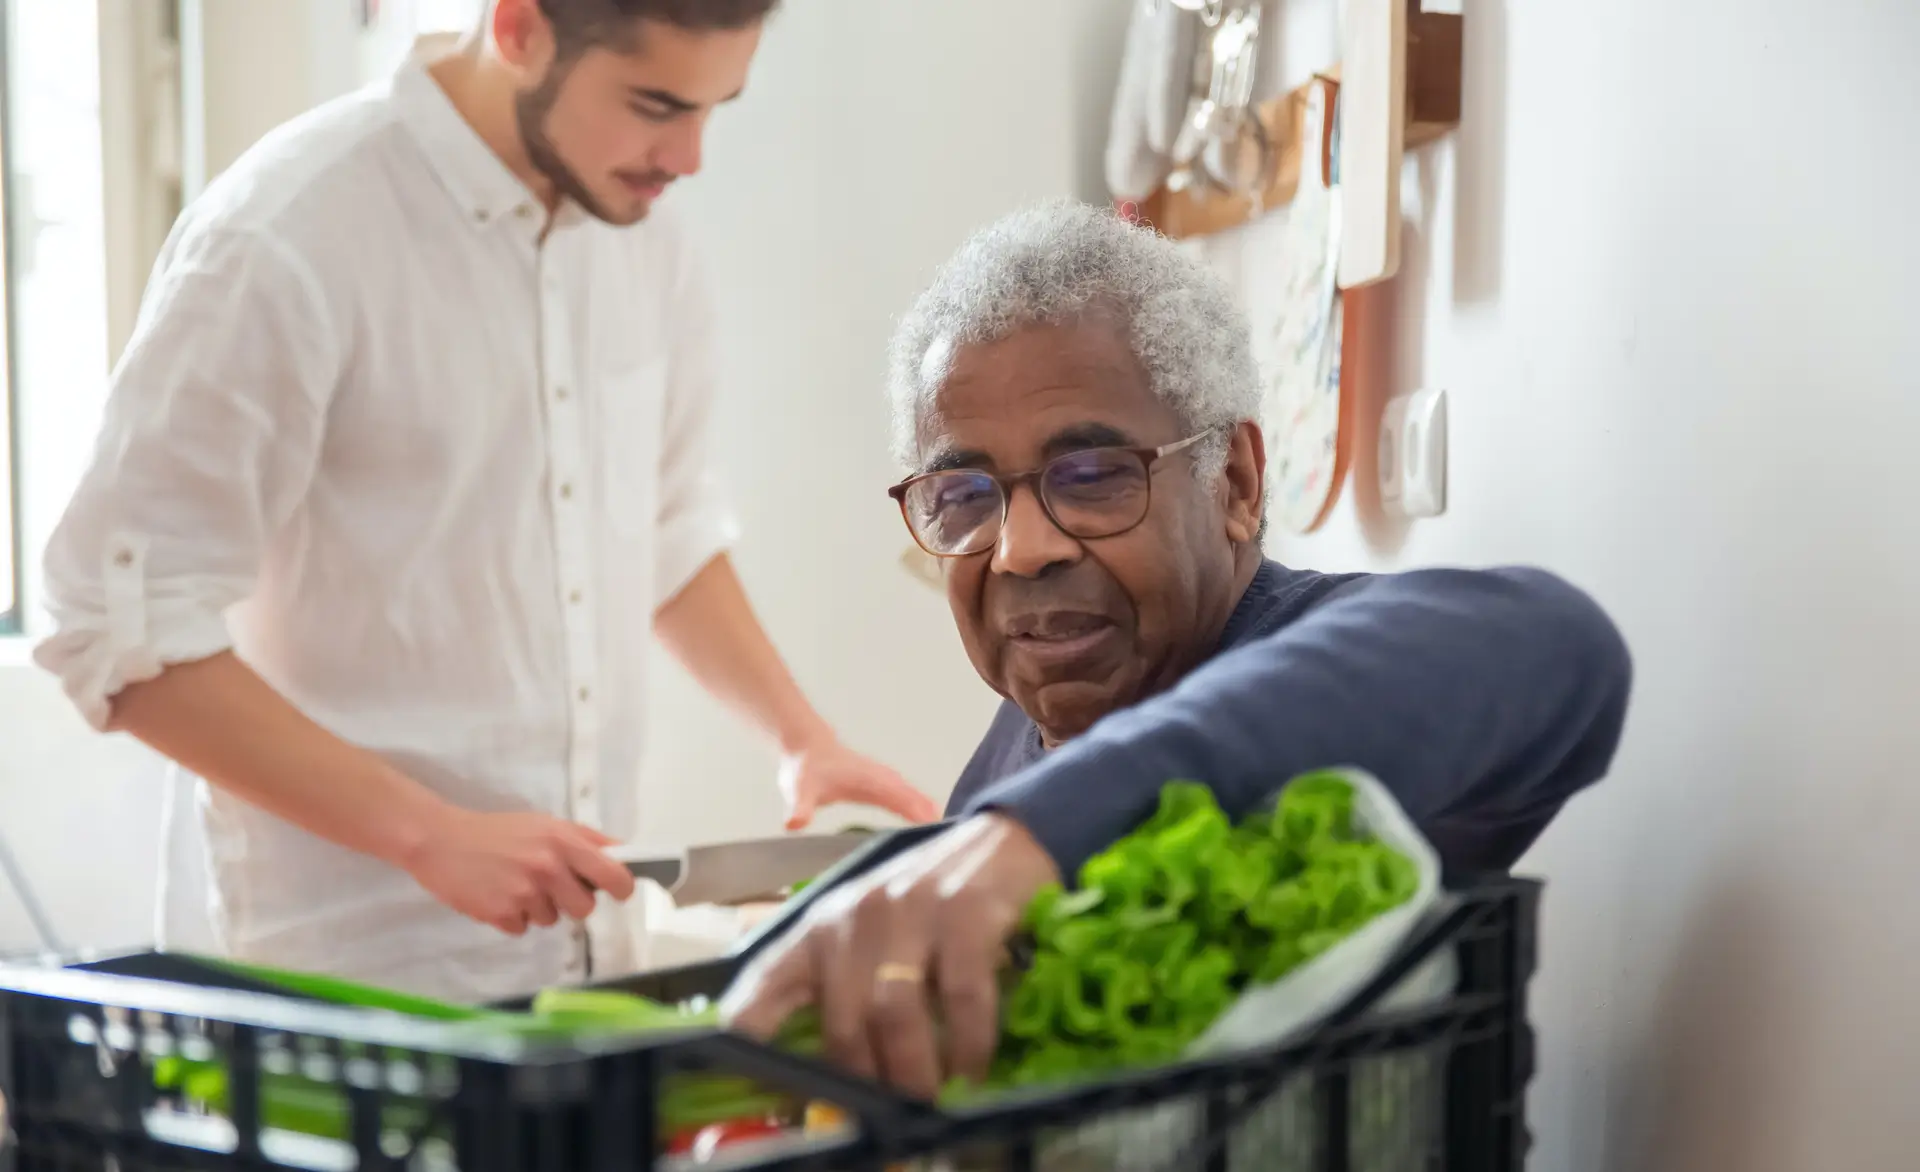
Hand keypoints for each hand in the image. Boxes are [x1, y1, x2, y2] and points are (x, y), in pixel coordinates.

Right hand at [399, 808, 636, 935]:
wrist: (440, 841)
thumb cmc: (498, 831)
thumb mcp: (545, 824)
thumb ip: (585, 839)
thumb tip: (623, 853)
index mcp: (563, 842)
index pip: (614, 875)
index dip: (621, 887)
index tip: (618, 891)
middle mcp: (548, 868)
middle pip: (585, 909)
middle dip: (572, 901)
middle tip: (551, 886)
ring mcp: (524, 894)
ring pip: (552, 920)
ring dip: (538, 908)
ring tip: (515, 884)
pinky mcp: (501, 915)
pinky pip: (523, 928)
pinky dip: (513, 917)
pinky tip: (498, 895)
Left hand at [720, 814, 1059, 1098]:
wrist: (1001, 843)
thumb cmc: (925, 904)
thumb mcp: (868, 938)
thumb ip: (843, 994)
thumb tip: (832, 1079)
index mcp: (817, 930)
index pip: (763, 986)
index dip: (748, 1034)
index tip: (752, 1080)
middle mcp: (853, 918)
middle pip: (842, 1020)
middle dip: (864, 1083)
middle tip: (884, 1116)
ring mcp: (908, 911)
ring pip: (893, 1013)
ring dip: (912, 1072)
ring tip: (927, 1103)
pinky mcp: (963, 912)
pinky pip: (959, 995)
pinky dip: (968, 1043)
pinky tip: (974, 1068)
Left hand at [777, 734, 939, 829]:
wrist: (807, 748)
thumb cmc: (804, 770)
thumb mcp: (798, 790)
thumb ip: (799, 808)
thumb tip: (794, 823)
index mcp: (869, 780)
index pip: (900, 798)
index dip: (918, 813)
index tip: (935, 829)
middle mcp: (883, 778)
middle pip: (915, 798)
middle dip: (932, 818)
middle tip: (953, 842)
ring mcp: (886, 780)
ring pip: (916, 797)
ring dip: (931, 815)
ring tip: (950, 837)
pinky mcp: (884, 785)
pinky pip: (910, 798)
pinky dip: (923, 810)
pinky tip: (931, 825)